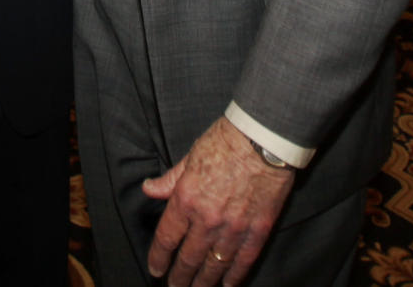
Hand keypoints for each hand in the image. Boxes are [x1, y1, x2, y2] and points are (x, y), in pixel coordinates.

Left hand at [143, 118, 293, 286]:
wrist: (262, 139)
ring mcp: (233, 228)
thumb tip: (149, 189)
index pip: (167, 237)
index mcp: (186, 198)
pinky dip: (234, 277)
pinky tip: (227, 285)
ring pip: (214, 265)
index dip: (159, 257)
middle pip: (188, 258)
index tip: (156, 269)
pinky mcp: (257, 230)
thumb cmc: (225, 141)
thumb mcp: (189, 156)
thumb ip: (170, 179)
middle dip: (179, 277)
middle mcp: (207, 219)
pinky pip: (243, 262)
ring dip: (203, 282)